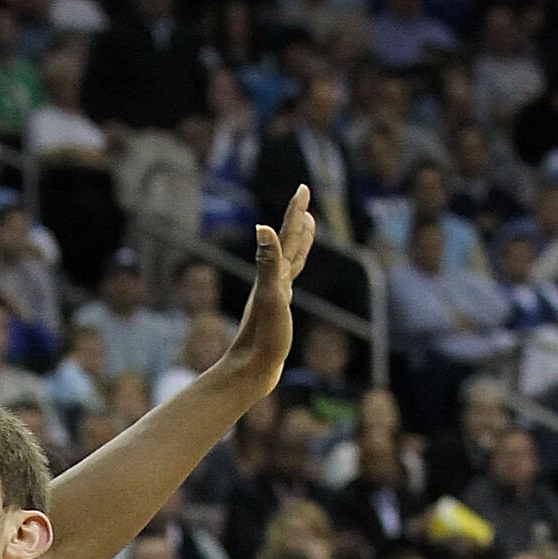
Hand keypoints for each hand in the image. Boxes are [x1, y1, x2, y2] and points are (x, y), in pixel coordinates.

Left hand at [219, 184, 315, 393]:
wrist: (251, 369)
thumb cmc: (263, 336)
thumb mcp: (270, 296)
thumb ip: (268, 262)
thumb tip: (262, 227)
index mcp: (274, 275)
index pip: (287, 236)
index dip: (296, 212)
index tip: (303, 189)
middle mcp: (273, 281)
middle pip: (288, 244)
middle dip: (298, 221)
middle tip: (305, 199)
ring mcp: (275, 296)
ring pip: (289, 261)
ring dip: (297, 242)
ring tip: (306, 227)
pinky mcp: (277, 313)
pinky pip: (288, 282)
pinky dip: (293, 271)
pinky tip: (290, 276)